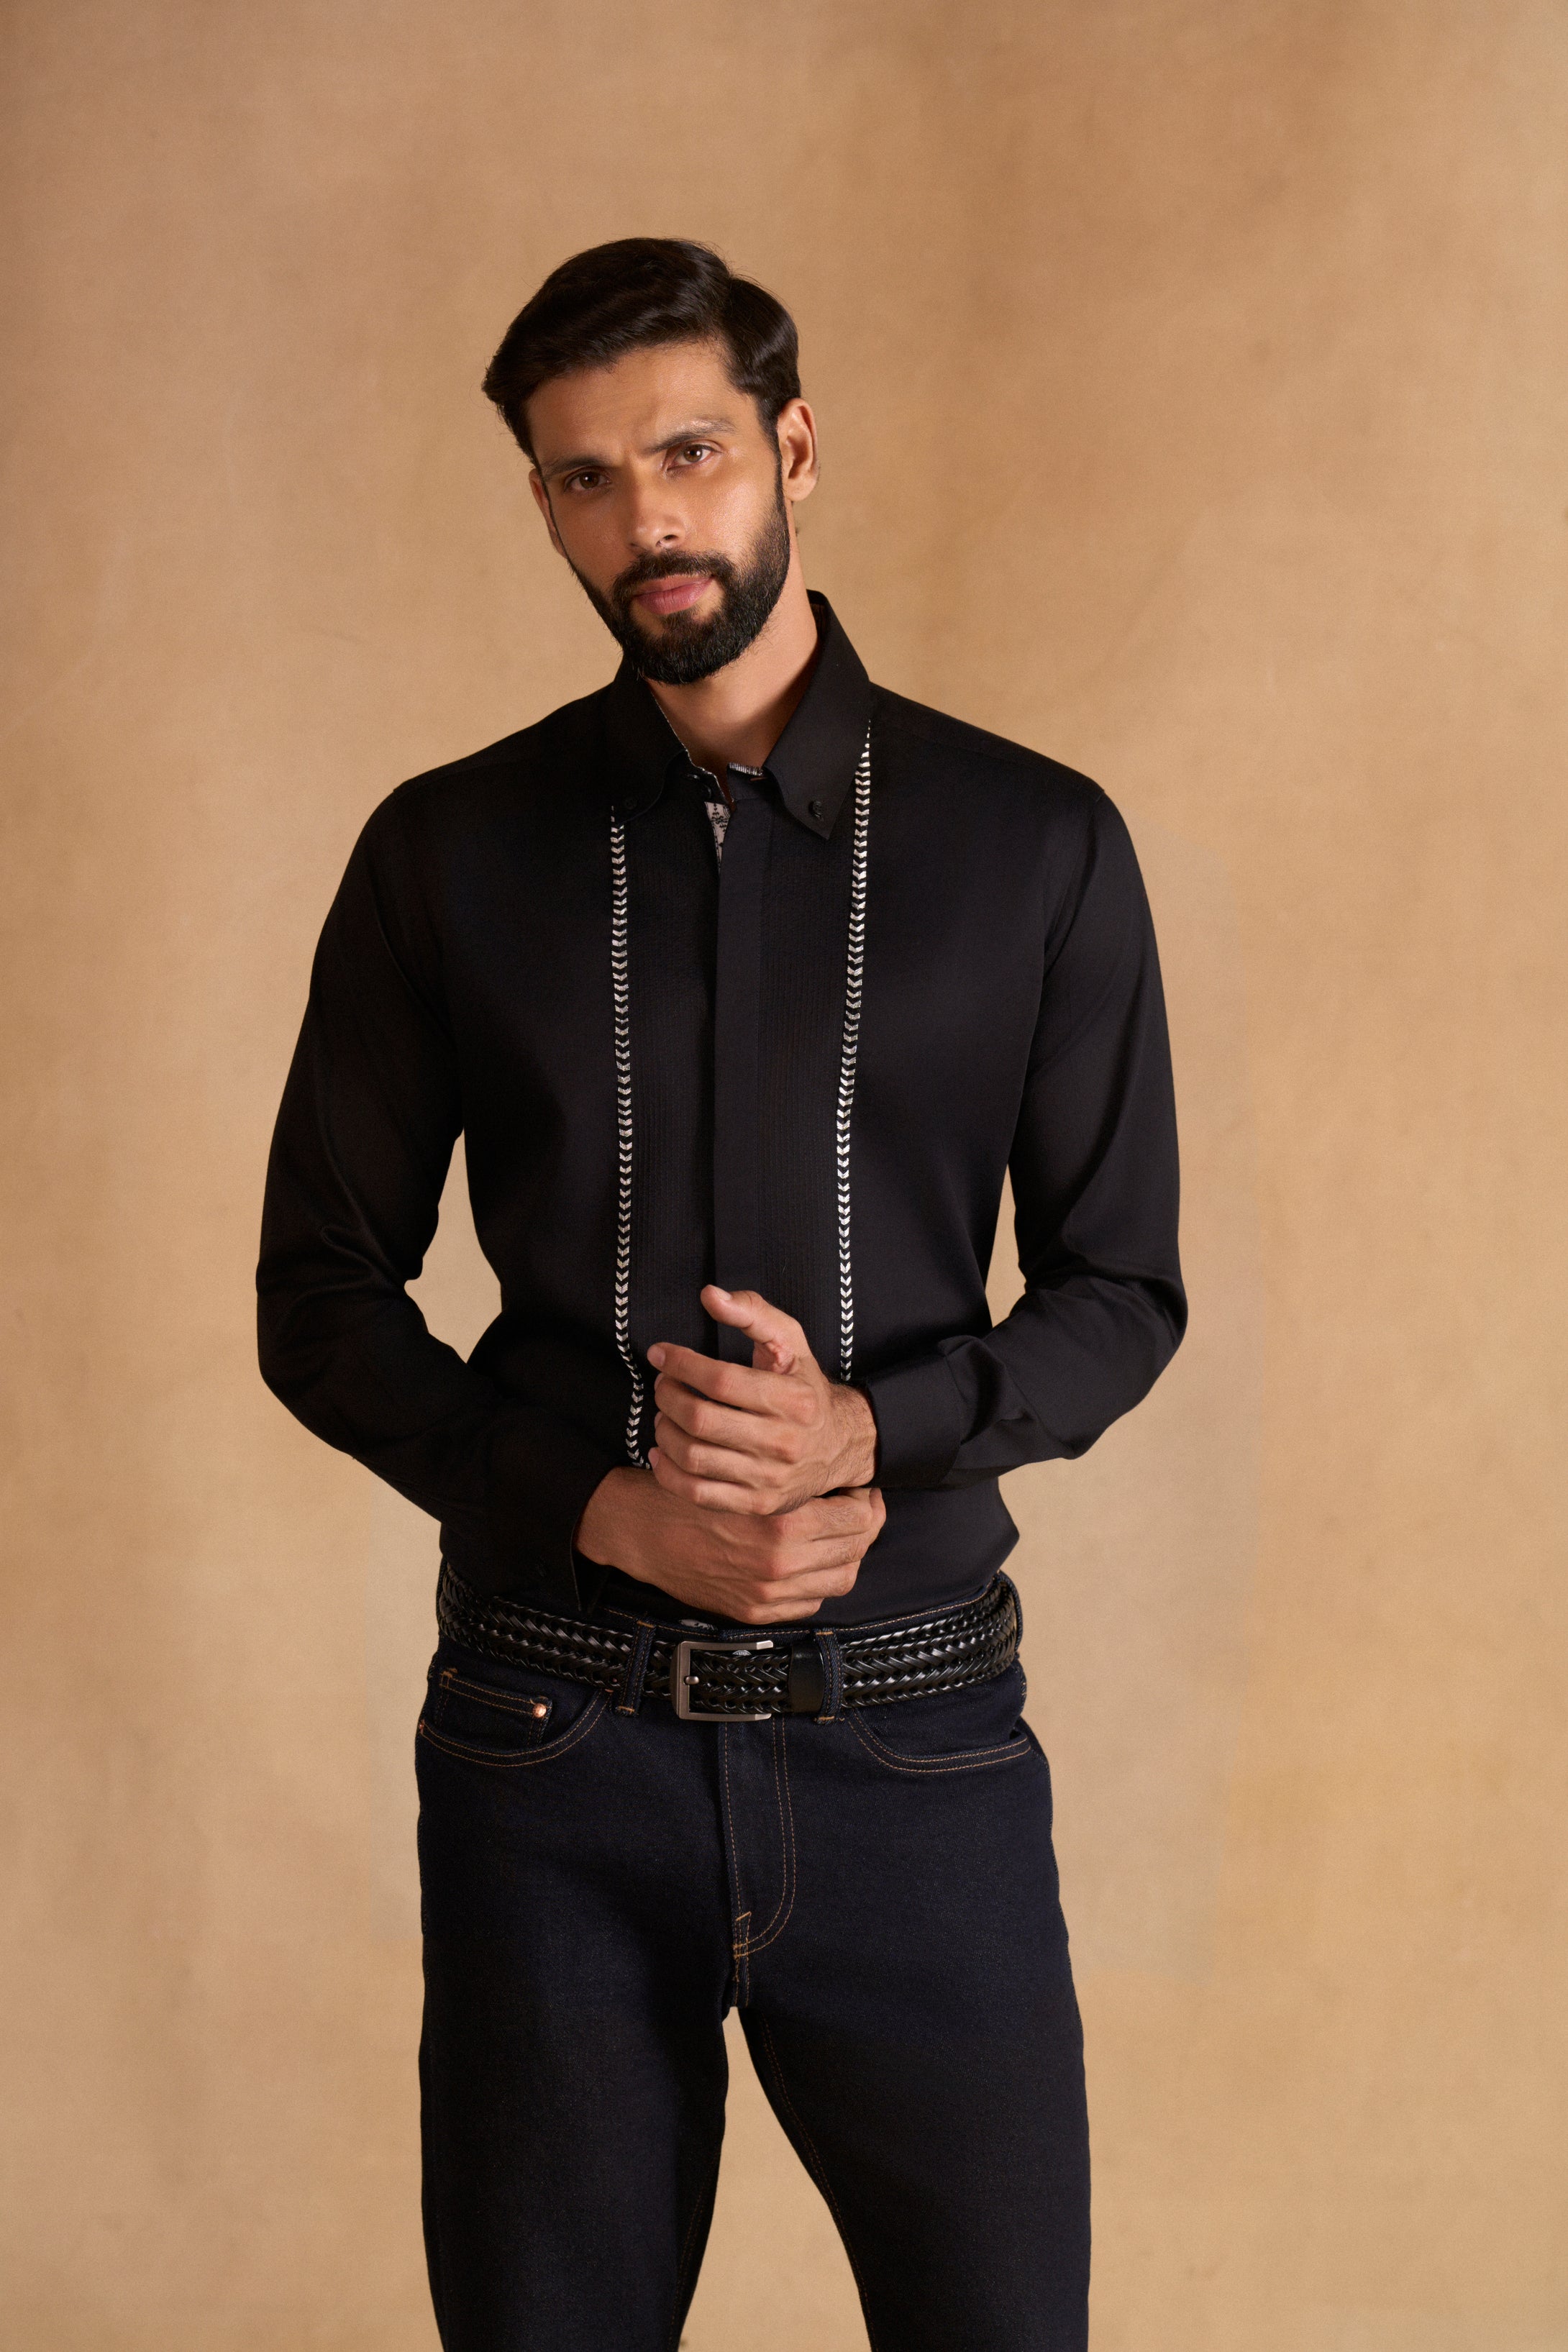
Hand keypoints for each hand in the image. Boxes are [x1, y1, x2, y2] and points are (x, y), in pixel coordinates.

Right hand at [574, 1465, 884, 1624]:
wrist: (642, 1532)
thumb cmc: (690, 1494)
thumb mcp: (743, 1474)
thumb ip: (792, 1483)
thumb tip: (839, 1481)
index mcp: (780, 1526)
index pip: (857, 1517)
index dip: (868, 1500)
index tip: (863, 1489)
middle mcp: (780, 1566)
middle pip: (855, 1550)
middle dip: (866, 1527)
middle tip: (862, 1509)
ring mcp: (769, 1595)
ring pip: (840, 1579)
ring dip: (849, 1555)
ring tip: (843, 1535)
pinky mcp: (756, 1613)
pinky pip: (811, 1602)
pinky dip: (821, 1581)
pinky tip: (815, 1560)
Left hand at [645, 1285, 878, 1514]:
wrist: (838, 1445)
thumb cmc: (803, 1385)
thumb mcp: (790, 1340)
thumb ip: (752, 1312)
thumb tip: (710, 1295)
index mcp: (794, 1399)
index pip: (721, 1381)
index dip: (682, 1364)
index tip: (661, 1354)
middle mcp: (784, 1442)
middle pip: (701, 1419)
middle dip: (668, 1396)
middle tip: (662, 1384)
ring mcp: (770, 1479)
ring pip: (693, 1456)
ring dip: (664, 1430)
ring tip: (664, 1414)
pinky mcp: (756, 1505)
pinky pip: (697, 1493)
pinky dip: (667, 1471)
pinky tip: (661, 1450)